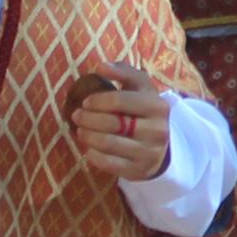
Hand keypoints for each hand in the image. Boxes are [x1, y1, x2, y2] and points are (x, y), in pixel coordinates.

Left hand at [70, 63, 174, 180]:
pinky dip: (94, 155)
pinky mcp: (139, 170)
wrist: (160, 147)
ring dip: (88, 136)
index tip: (85, 102)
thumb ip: (124, 72)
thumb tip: (102, 66)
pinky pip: (109, 163)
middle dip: (88, 118)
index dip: (98, 101)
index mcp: (158, 106)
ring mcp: (149, 153)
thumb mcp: (140, 88)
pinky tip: (89, 149)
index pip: (121, 100)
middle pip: (113, 123)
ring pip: (109, 143)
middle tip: (76, 116)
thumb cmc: (143, 111)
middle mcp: (157, 131)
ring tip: (80, 131)